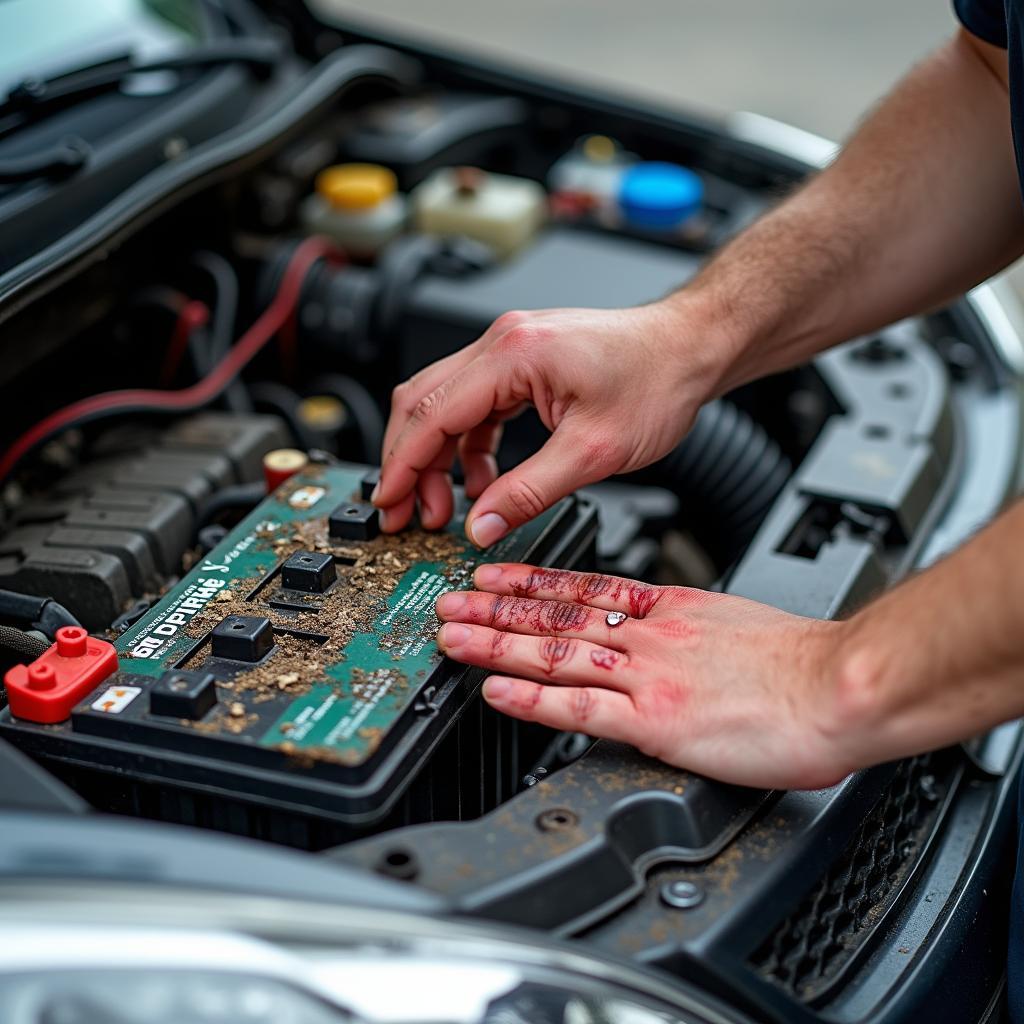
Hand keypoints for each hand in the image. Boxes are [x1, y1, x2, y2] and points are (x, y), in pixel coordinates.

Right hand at [373, 299, 725, 545]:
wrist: (691, 347)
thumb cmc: (657, 381)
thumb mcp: (593, 452)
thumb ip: (529, 492)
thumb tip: (482, 524)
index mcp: (513, 355)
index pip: (430, 413)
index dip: (402, 466)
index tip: (388, 503)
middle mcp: (503, 341)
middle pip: (423, 403)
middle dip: (408, 464)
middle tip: (406, 514)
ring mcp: (510, 348)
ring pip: (444, 405)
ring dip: (437, 458)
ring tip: (447, 508)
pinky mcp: (522, 362)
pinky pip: (475, 405)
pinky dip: (468, 446)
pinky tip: (481, 481)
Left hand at [435, 562, 852, 789]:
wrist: (843, 683)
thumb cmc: (802, 660)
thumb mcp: (733, 619)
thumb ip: (687, 627)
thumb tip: (662, 632)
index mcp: (669, 609)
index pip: (583, 589)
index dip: (529, 582)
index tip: (492, 576)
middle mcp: (649, 636)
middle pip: (555, 616)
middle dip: (495, 609)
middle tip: (448, 601)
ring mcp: (649, 676)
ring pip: (555, 654)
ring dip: (496, 645)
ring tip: (453, 637)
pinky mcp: (658, 721)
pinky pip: (581, 708)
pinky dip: (533, 700)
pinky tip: (497, 693)